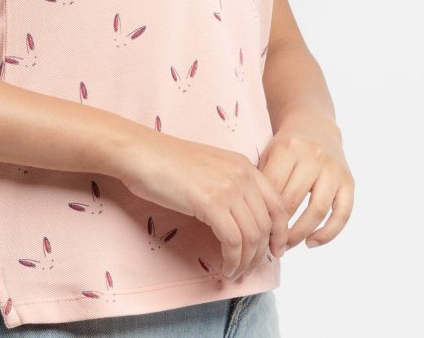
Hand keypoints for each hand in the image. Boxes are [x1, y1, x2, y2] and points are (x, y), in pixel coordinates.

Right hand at [117, 126, 288, 280]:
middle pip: (266, 224)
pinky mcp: (211, 202)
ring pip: (252, 236)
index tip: (275, 251)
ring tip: (235, 272)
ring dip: (246, 261)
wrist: (142, 153)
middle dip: (262, 253)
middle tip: (251, 268)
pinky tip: (225, 267)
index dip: (281, 232)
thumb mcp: (210, 168)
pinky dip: (232, 260)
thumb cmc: (168, 162)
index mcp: (244, 164)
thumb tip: (242, 219)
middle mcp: (242, 174)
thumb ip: (231, 186)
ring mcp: (227, 187)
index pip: (278, 204)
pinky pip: (233, 241)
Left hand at [257, 110, 354, 250]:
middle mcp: (313, 156)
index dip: (264, 214)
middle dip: (280, 228)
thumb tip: (251, 220)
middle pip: (293, 201)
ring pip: (317, 210)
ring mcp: (333, 169)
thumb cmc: (286, 148)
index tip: (255, 232)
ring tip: (287, 246)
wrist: (316, 128)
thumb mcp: (269, 154)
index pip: (273, 190)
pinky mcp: (349, 182)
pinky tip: (311, 243)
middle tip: (269, 244)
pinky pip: (342, 215)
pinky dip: (327, 234)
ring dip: (300, 234)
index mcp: (288, 148)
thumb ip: (261, 181)